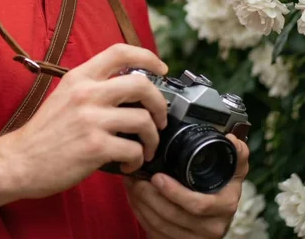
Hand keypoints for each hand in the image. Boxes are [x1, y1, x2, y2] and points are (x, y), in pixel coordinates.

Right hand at [4, 44, 168, 199]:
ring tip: (145, 148)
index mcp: (80, 77)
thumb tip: (126, 88)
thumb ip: (92, 87)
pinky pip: (133, 149)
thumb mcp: (65, 95)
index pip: (120, 52)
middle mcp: (86, 93)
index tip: (161, 68)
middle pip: (141, 83)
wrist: (20, 160)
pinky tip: (128, 164)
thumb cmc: (44, 132)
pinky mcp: (95, 147)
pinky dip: (137, 159)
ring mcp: (91, 119)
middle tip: (160, 118)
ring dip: (152, 137)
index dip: (147, 56)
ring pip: (143, 119)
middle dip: (159, 103)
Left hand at [123, 134, 249, 238]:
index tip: (157, 177)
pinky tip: (135, 199)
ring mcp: (195, 238)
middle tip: (135, 177)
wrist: (215, 217)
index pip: (197, 204)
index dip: (175, 193)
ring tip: (132, 184)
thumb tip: (232, 138)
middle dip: (149, 195)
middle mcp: (212, 226)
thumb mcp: (232, 173)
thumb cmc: (221, 190)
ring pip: (161, 225)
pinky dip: (141, 215)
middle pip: (173, 215)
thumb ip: (236, 154)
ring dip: (141, 203)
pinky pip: (156, 233)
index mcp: (224, 206)